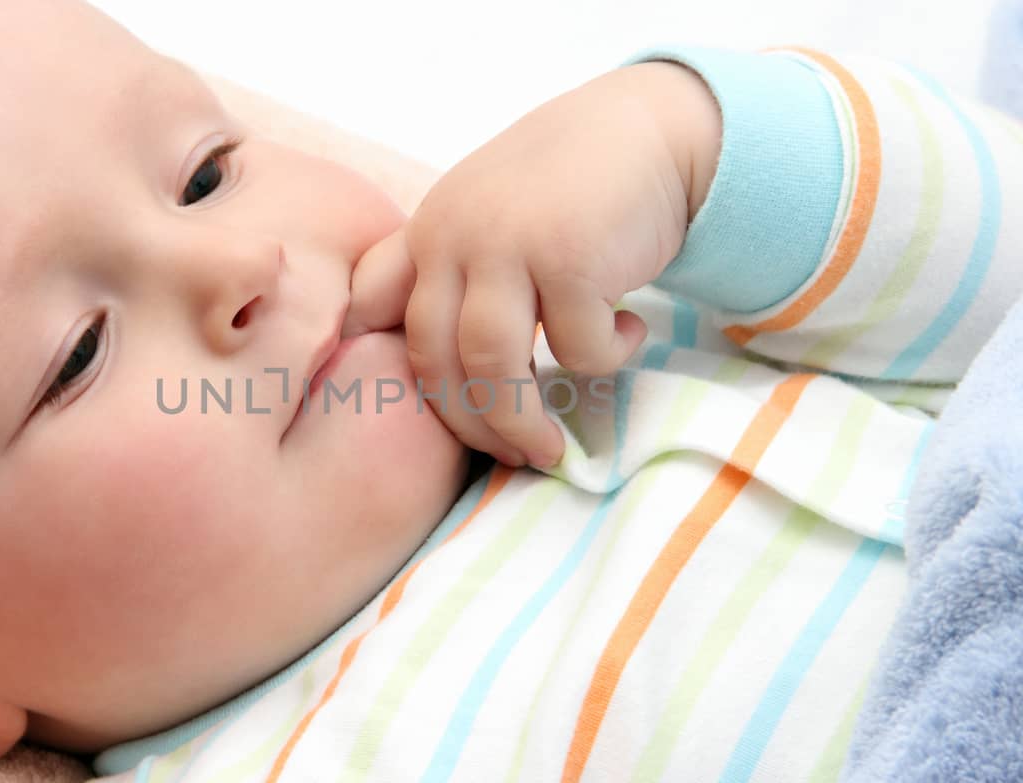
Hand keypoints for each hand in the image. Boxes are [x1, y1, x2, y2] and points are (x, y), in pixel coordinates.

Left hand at [344, 61, 719, 467]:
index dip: (379, 363)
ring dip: (522, 423)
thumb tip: (422, 356)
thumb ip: (450, 267)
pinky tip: (626, 332)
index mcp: (428, 229)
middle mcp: (455, 235)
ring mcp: (509, 246)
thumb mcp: (488, 213)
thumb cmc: (569, 187)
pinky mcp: (570, 260)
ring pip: (495, 370)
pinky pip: (577, 349)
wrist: (650, 127)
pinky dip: (605, 358)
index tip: (411, 411)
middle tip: (506, 458)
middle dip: (469, 425)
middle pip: (434, 360)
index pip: (372, 309)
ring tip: (549, 448)